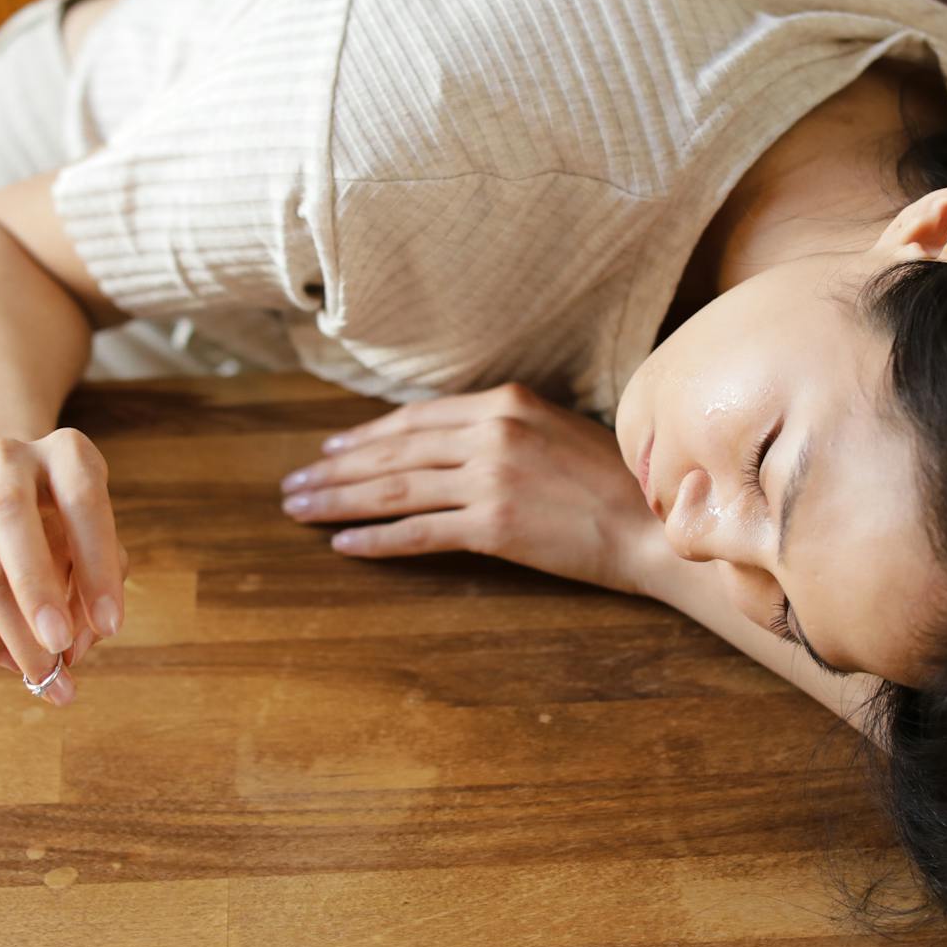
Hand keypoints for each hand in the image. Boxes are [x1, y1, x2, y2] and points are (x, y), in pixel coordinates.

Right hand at [0, 428, 129, 705]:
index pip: (83, 501)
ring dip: (14, 633)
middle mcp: (6, 459)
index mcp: (65, 453)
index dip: (97, 566)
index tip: (111, 626)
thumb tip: (74, 646)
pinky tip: (9, 660)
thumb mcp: (95, 538)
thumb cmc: (64, 522)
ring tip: (43, 674)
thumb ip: (98, 583)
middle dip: (38, 594)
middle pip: (12, 521)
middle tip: (59, 651)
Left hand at [276, 382, 666, 597]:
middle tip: (293, 484)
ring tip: (300, 511)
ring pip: (395, 489)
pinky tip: (343, 544)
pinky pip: (419, 532)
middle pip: (395, 452)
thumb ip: (502, 429)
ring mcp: (491, 479)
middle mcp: (492, 433)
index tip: (330, 451)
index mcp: (506, 402)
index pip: (416, 419)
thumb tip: (448, 445)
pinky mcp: (495, 526)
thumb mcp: (555, 432)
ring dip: (339, 500)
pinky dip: (376, 539)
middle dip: (336, 469)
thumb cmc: (612, 484)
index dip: (366, 437)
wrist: (653, 527)